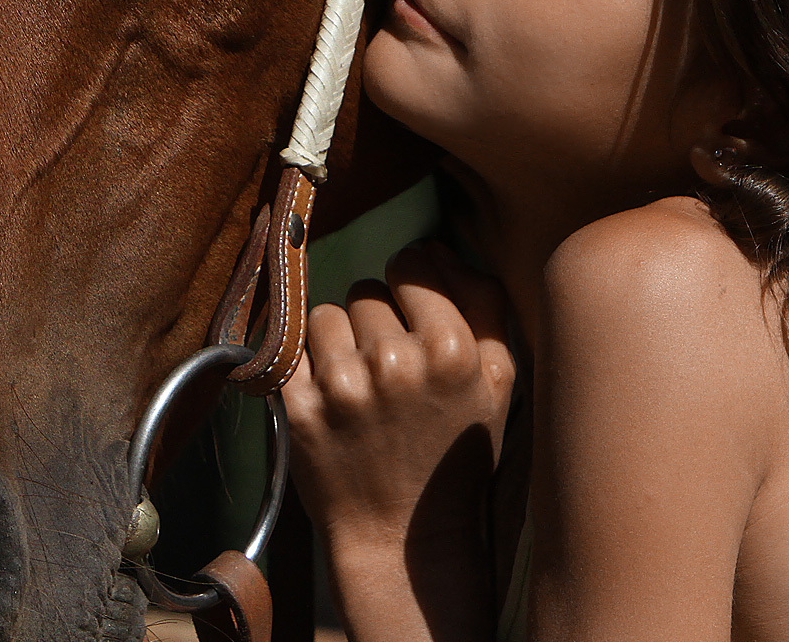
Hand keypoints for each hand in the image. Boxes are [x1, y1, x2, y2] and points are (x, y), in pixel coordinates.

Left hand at [283, 241, 515, 553]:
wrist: (404, 540)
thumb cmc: (456, 456)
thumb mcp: (498, 379)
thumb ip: (482, 301)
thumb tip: (434, 247)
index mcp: (451, 348)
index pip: (411, 267)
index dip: (410, 289)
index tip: (411, 320)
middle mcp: (394, 362)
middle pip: (367, 291)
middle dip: (376, 321)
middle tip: (389, 368)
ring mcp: (342, 386)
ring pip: (326, 315)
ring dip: (338, 340)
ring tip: (359, 383)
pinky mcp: (298, 409)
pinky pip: (290, 349)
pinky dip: (305, 367)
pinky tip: (329, 397)